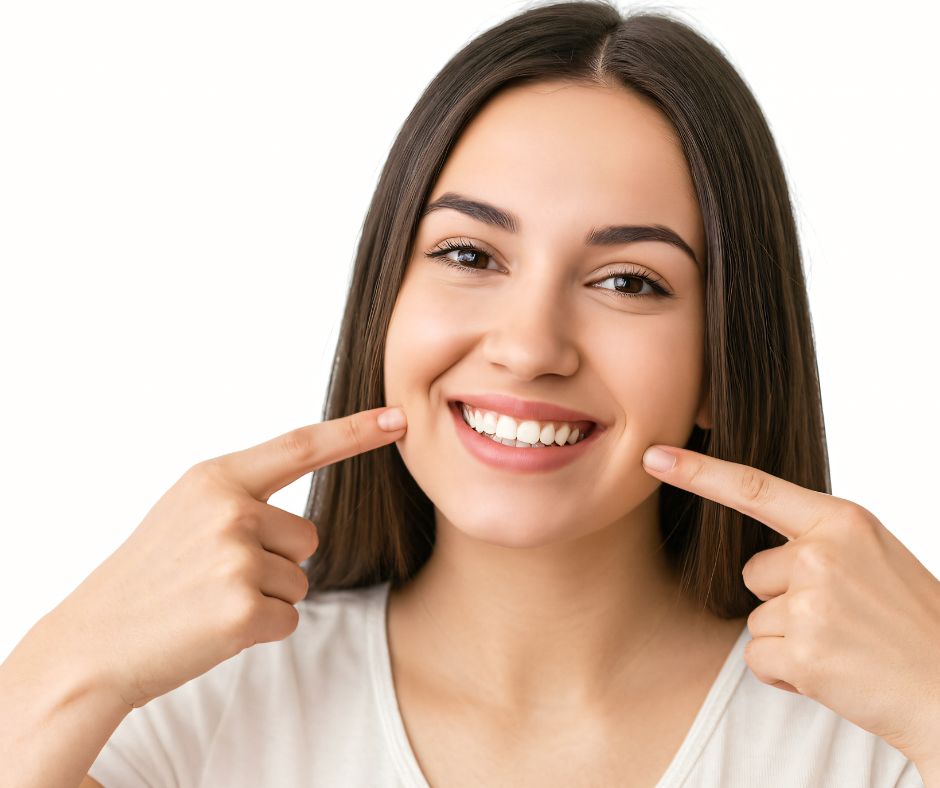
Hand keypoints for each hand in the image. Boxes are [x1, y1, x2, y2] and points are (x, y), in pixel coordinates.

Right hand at [28, 406, 406, 709]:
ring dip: (266, 598)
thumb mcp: (187, 513)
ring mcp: (236, 559)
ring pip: (300, 580)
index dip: (354, 432)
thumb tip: (306, 518)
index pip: (299, 447)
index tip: (397, 418)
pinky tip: (213, 627)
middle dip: (278, 562)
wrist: (94, 642)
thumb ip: (243, 499)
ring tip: (209, 600)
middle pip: (309, 536)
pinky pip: (289, 618)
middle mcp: (230, 511)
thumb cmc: (149, 577)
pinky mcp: (243, 610)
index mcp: (215, 479)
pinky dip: (260, 630)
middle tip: (217, 576)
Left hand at [643, 445, 939, 773]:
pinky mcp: (802, 651)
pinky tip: (832, 675)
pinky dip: (785, 674)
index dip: (699, 472)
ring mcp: (811, 602)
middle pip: (753, 573)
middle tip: (843, 622)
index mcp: (842, 521)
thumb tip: (758, 560)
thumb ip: (818, 543)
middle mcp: (822, 554)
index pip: (754, 489)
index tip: (654, 456)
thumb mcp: (874, 558)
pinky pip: (757, 657)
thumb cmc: (912, 624)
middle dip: (784, 602)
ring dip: (789, 641)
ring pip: (756, 620)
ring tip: (844, 648)